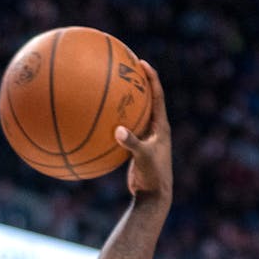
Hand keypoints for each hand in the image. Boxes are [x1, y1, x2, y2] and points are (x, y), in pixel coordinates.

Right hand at [114, 61, 172, 202]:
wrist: (153, 196)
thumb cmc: (153, 177)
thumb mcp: (143, 159)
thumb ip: (132, 143)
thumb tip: (117, 131)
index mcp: (161, 126)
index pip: (157, 95)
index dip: (151, 77)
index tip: (141, 62)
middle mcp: (155, 129)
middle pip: (146, 99)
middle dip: (136, 82)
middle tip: (124, 67)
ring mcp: (145, 137)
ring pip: (134, 113)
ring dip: (123, 101)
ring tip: (109, 86)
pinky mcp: (136, 147)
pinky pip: (123, 129)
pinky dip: (112, 122)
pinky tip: (96, 118)